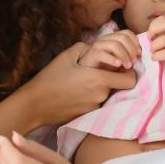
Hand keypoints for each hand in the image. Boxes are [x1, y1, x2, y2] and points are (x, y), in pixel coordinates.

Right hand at [22, 42, 136, 126]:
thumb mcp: (68, 56)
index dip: (129, 72)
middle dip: (117, 79)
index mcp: (99, 79)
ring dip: (102, 87)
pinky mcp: (88, 115)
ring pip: (108, 94)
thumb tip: (100, 48)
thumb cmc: (50, 78)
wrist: (34, 105)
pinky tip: (78, 91)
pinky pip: (97, 102)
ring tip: (85, 81)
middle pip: (121, 87)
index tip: (122, 66)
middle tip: (104, 71)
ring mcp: (95, 107)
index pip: (130, 79)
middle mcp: (101, 95)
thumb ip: (87, 48)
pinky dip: (92, 96)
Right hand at [77, 30, 140, 69]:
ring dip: (124, 55)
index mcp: (113, 38)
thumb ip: (128, 55)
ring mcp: (98, 46)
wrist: (86, 72)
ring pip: (114, 44)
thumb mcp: (120, 60)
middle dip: (131, 49)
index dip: (135, 42)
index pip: (127, 33)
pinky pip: (102, 53)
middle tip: (134, 61)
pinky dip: (112, 59)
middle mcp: (105, 39)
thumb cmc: (105, 66)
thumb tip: (139, 55)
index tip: (139, 54)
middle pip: (122, 37)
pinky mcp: (91, 55)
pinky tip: (118, 65)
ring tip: (128, 66)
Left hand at [148, 16, 164, 89]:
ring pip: (164, 39)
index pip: (164, 19)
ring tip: (153, 53)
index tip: (151, 36)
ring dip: (154, 46)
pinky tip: (156, 59)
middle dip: (153, 30)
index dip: (154, 25)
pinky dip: (157, 55)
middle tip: (151, 41)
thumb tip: (149, 38)